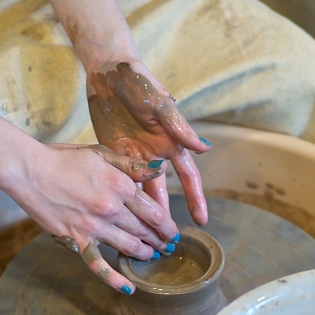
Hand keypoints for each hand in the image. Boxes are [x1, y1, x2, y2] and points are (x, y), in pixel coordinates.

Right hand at [3, 143, 179, 292]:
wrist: (28, 170)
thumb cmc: (64, 158)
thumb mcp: (102, 154)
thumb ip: (133, 165)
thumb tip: (161, 168)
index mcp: (121, 185)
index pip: (154, 211)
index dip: (167, 225)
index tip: (172, 232)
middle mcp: (111, 208)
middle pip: (145, 231)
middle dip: (160, 241)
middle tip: (167, 246)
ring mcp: (94, 226)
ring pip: (129, 247)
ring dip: (145, 254)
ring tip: (152, 256)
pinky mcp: (76, 239)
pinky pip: (98, 264)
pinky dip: (114, 279)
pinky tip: (129, 288)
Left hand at [88, 60, 212, 224]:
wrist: (109, 71)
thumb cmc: (140, 83)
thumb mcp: (161, 104)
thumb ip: (179, 127)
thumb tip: (205, 148)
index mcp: (171, 142)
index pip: (188, 177)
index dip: (196, 199)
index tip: (201, 221)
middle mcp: (156, 153)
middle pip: (165, 192)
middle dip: (168, 216)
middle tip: (170, 242)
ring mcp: (134, 156)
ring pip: (142, 193)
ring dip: (144, 214)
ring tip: (146, 238)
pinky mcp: (113, 154)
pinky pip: (120, 182)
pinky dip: (122, 199)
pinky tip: (120, 218)